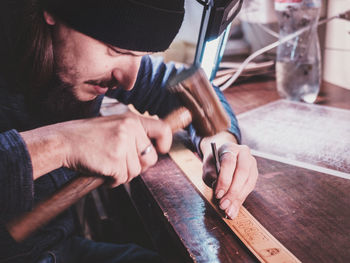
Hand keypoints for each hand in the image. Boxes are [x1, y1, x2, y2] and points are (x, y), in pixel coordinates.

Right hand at [22, 112, 171, 186]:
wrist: (64, 141)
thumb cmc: (88, 136)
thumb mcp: (114, 125)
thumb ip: (134, 134)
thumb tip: (152, 152)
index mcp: (132, 120)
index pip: (163, 129)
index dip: (165, 143)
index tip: (160, 150)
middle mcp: (130, 130)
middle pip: (151, 159)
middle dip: (139, 166)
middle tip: (122, 163)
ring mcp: (122, 145)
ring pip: (136, 172)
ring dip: (123, 174)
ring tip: (107, 164)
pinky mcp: (115, 161)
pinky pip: (123, 179)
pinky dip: (113, 180)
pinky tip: (102, 170)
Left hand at [201, 133, 257, 218]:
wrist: (223, 155)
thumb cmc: (214, 162)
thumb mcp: (208, 166)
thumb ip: (211, 176)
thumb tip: (220, 193)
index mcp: (230, 148)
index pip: (229, 163)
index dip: (224, 180)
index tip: (218, 194)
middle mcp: (244, 153)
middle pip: (242, 173)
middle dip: (232, 192)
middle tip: (223, 205)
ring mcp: (252, 163)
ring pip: (248, 182)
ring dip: (237, 199)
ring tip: (228, 211)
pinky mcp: (254, 174)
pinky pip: (249, 188)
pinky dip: (240, 200)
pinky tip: (233, 210)